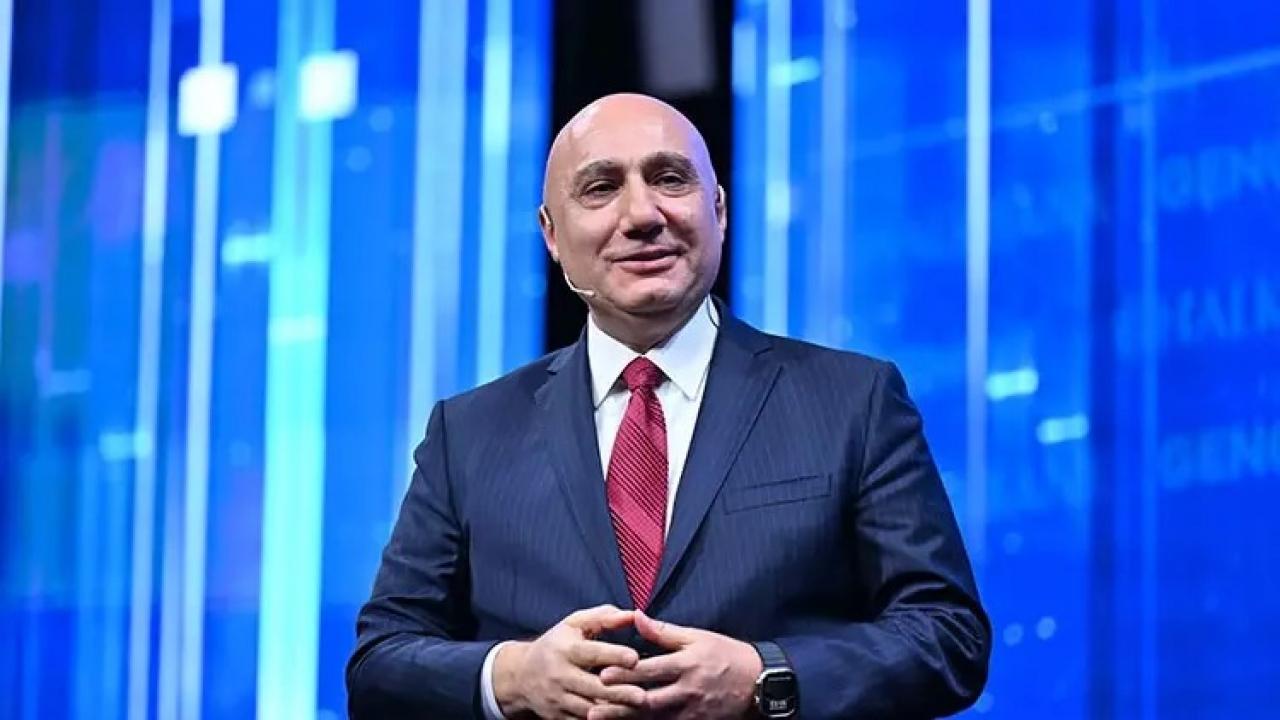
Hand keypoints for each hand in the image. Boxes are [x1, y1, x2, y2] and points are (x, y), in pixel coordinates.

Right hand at [493, 604, 647, 718]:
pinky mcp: (558, 717)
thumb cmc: (556, 644)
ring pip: (588, 709)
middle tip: (643, 696)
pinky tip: (621, 718)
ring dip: (613, 711)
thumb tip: (633, 615)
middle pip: (592, 687)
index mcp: (565, 649)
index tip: (634, 658)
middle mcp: (560, 675)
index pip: (590, 652)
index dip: (612, 655)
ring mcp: (558, 699)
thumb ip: (603, 617)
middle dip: (618, 692)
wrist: (520, 676)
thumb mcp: (573, 624)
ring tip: (638, 710)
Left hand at [591, 611, 762, 719]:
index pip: (651, 669)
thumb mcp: (698, 637)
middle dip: (620, 704)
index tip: (602, 673)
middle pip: (648, 700)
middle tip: (594, 705)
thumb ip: (665, 631)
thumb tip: (637, 616)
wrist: (759, 682)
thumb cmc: (726, 654)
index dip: (626, 673)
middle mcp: (687, 691)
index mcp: (686, 664)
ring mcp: (691, 712)